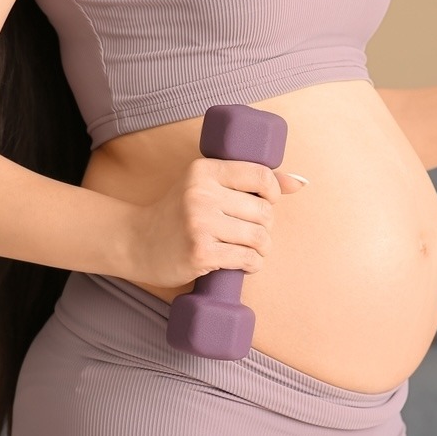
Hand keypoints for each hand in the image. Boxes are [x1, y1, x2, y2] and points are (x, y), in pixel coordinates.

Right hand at [126, 158, 307, 288]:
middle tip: (252, 233)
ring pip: (259, 237)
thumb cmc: (177, 213)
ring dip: (261, 249)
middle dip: (265, 227)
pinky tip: (244, 264)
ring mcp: (199, 223)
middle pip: (263, 212)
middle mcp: (201, 193)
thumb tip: (300, 183)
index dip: (273, 192)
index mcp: (205, 170)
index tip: (266, 203)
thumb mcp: (206, 185)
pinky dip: (252, 265)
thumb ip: (248, 181)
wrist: (135, 242)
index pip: (260, 176)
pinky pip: (246, 259)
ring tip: (249, 251)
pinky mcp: (200, 252)